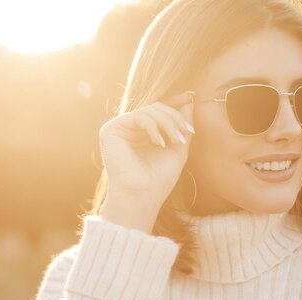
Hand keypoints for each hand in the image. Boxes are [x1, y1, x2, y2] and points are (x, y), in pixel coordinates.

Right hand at [98, 91, 194, 208]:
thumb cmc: (159, 179)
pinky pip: (137, 116)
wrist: (143, 196)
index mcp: (143, 134)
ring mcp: (120, 129)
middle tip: (186, 133)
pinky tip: (158, 142)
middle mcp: (130, 130)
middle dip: (174, 119)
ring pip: (149, 110)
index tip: (191, 112)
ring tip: (176, 141)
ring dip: (167, 123)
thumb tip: (190, 102)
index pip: (161, 112)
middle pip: (156, 108)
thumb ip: (182, 126)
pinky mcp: (110, 130)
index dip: (176, 110)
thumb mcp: (178, 149)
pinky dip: (153, 126)